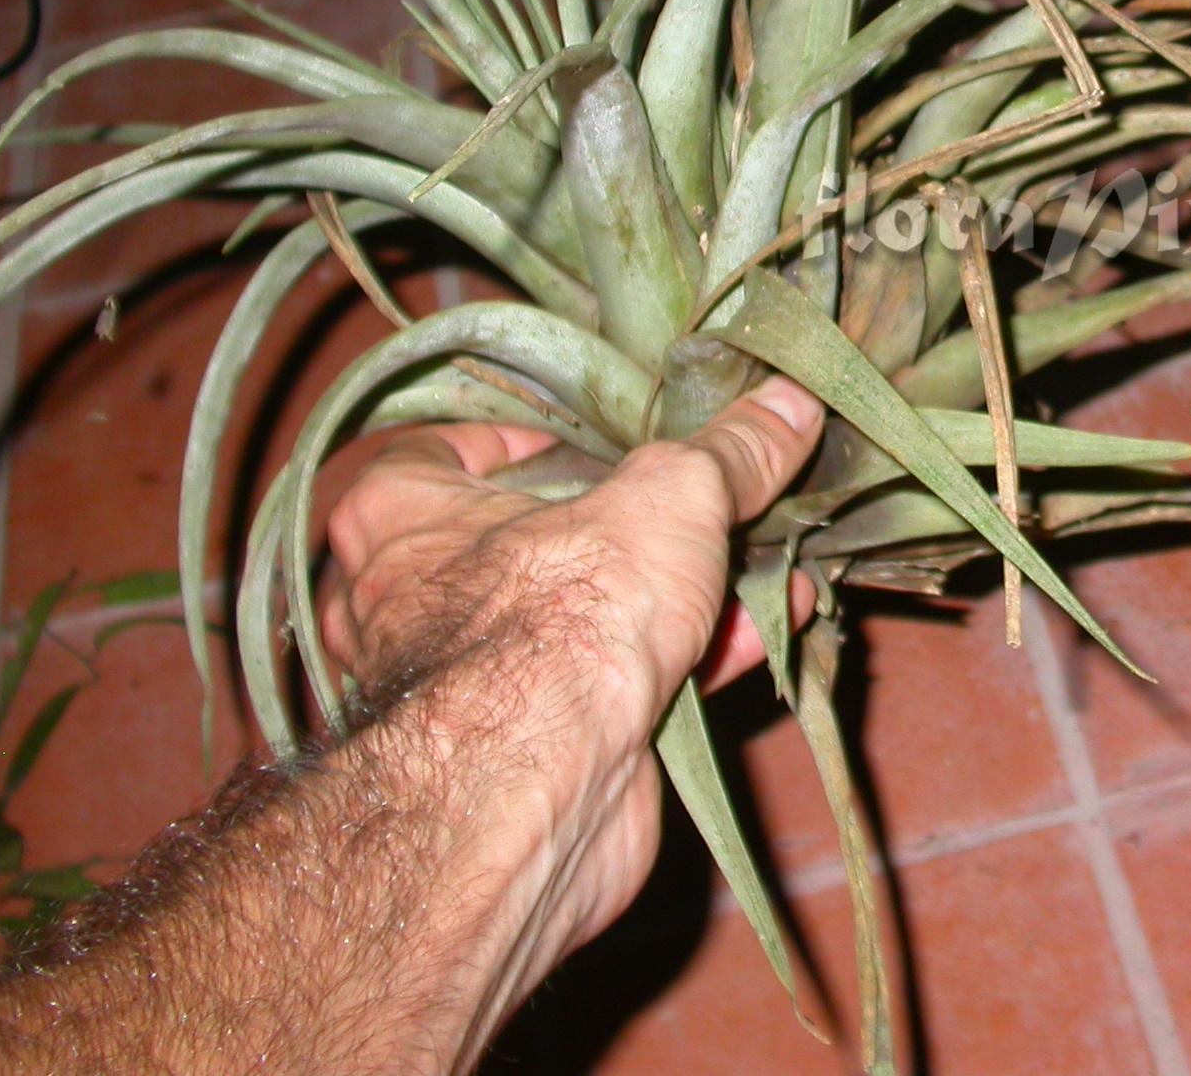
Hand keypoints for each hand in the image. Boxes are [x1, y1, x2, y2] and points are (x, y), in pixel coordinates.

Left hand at [317, 378, 822, 961]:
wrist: (545, 790)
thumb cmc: (559, 614)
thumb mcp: (670, 497)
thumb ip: (729, 452)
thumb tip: (789, 400)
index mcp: (400, 516)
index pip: (442, 450)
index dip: (525, 435)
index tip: (601, 433)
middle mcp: (416, 601)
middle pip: (537, 536)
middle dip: (635, 525)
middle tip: (707, 498)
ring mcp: (477, 683)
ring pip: (587, 616)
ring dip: (682, 592)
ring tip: (764, 560)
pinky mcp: (537, 748)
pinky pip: (617, 683)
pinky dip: (690, 657)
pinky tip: (762, 631)